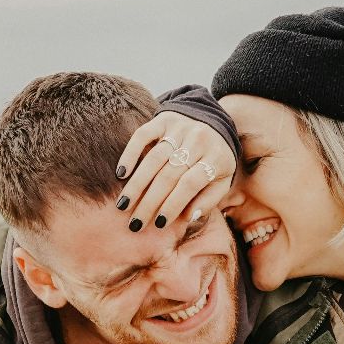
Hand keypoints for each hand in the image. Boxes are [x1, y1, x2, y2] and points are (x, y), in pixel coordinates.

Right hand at [116, 112, 234, 229]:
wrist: (214, 120)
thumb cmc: (215, 159)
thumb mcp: (222, 180)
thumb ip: (208, 200)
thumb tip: (187, 219)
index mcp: (215, 158)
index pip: (189, 184)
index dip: (173, 204)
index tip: (159, 224)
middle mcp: (197, 140)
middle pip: (169, 174)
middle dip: (150, 201)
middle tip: (135, 222)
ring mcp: (179, 128)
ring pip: (154, 158)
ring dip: (136, 184)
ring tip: (123, 205)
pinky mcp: (163, 119)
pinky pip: (142, 135)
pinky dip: (130, 154)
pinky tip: (121, 174)